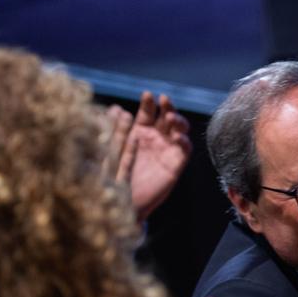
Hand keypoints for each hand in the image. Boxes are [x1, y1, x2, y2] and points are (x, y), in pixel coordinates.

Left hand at [103, 91, 191, 221]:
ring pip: (179, 130)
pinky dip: (184, 142)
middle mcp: (156, 138)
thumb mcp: (112, 150)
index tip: (147, 94)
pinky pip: (185, 150)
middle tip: (164, 100)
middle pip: (166, 117)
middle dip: (167, 107)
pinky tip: (178, 137)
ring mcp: (167, 150)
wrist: (124, 202)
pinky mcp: (176, 165)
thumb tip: (115, 108)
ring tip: (171, 118)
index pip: (148, 112)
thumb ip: (115, 129)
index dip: (149, 103)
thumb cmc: (116, 176)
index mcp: (140, 132)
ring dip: (178, 121)